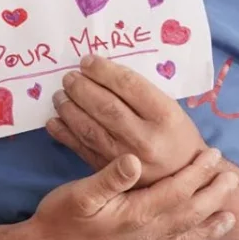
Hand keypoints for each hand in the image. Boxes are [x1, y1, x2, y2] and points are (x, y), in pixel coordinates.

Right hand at [19, 149, 237, 239]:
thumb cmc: (61, 216)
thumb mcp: (79, 192)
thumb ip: (109, 177)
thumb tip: (134, 160)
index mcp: (135, 215)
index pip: (176, 192)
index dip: (196, 173)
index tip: (212, 154)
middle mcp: (145, 235)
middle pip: (189, 213)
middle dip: (212, 195)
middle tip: (231, 177)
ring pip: (185, 235)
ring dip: (209, 224)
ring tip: (231, 216)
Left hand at [48, 54, 206, 186]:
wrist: (183, 178)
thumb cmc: (177, 136)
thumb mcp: (172, 109)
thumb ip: (142, 94)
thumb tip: (103, 73)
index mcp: (165, 116)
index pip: (129, 85)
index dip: (104, 71)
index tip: (87, 61)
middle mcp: (146, 138)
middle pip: (107, 107)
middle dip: (82, 88)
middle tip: (69, 77)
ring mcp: (127, 160)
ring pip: (91, 129)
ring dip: (70, 109)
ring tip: (59, 95)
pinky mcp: (112, 174)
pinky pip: (83, 150)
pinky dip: (65, 135)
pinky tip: (54, 122)